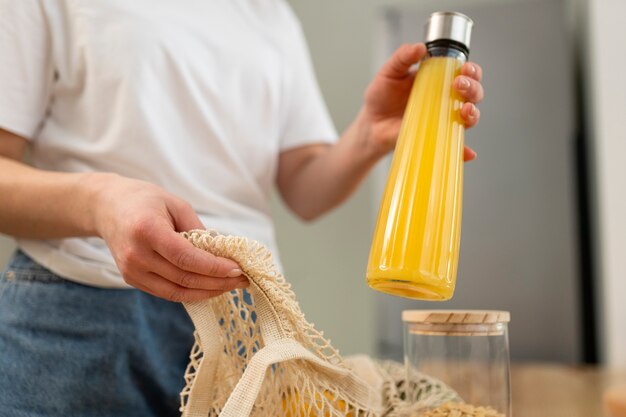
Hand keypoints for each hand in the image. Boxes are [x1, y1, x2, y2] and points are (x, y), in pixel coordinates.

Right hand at [91, 174, 248, 301]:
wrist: (106, 207)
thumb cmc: (145, 200)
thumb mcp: (176, 203)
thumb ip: (198, 229)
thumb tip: (222, 254)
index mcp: (147, 230)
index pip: (187, 258)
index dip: (215, 268)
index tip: (238, 269)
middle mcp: (137, 255)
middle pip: (184, 278)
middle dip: (218, 282)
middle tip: (242, 280)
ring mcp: (131, 270)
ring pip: (177, 291)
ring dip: (207, 292)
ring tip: (230, 286)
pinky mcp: (131, 279)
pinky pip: (166, 292)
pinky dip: (191, 292)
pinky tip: (209, 287)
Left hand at [362, 43, 483, 160]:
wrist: (371, 124)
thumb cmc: (382, 96)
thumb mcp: (389, 72)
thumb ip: (403, 57)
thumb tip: (419, 47)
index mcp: (439, 80)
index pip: (465, 72)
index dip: (471, 70)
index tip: (465, 69)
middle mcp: (447, 99)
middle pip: (473, 93)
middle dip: (473, 88)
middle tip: (459, 85)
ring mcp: (444, 120)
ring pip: (470, 116)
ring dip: (473, 113)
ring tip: (464, 110)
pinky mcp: (437, 138)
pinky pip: (455, 146)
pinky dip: (464, 150)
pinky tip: (468, 152)